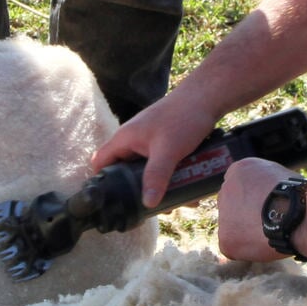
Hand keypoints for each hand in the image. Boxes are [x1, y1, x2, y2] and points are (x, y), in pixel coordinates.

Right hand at [90, 90, 220, 208]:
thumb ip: (156, 176)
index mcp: (124, 138)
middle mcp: (132, 140)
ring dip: (157, 185)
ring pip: (145, 169)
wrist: (206, 98)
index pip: (100, 163)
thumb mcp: (168, 151)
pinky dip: (169, 176)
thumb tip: (148, 204)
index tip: (114, 202)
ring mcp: (147, 141)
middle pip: (124, 170)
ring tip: (174, 202)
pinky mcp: (162, 143)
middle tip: (151, 207)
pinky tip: (186, 188)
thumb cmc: (183, 117)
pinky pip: (159, 164)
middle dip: (137, 190)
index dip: (102, 183)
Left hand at [218, 158, 294, 261]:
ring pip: (234, 227)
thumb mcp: (280, 175)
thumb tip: (270, 191)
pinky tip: (264, 243)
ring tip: (270, 233)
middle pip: (234, 206)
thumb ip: (266, 182)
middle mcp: (225, 189)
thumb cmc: (297, 195)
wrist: (295, 213)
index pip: (240, 187)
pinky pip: (234, 247)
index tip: (266, 207)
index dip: (254, 200)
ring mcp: (223, 214)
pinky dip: (248, 249)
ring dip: (248, 232)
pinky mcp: (225, 237)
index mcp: (240, 171)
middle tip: (268, 222)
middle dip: (247, 215)